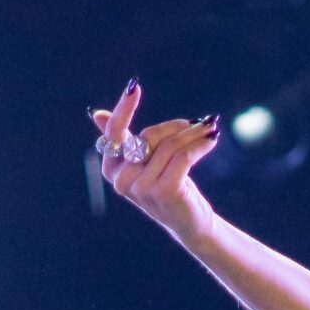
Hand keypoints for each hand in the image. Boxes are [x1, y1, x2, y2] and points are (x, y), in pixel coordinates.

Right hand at [90, 80, 221, 243]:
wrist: (190, 222)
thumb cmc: (168, 185)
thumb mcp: (145, 161)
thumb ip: (125, 139)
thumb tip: (96, 114)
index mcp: (111, 169)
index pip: (115, 132)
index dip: (124, 109)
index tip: (134, 87)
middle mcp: (121, 179)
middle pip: (149, 136)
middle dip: (177, 127)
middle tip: (203, 122)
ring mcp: (141, 187)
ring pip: (170, 145)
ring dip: (195, 134)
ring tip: (210, 130)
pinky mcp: (164, 191)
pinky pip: (184, 156)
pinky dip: (200, 145)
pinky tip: (212, 140)